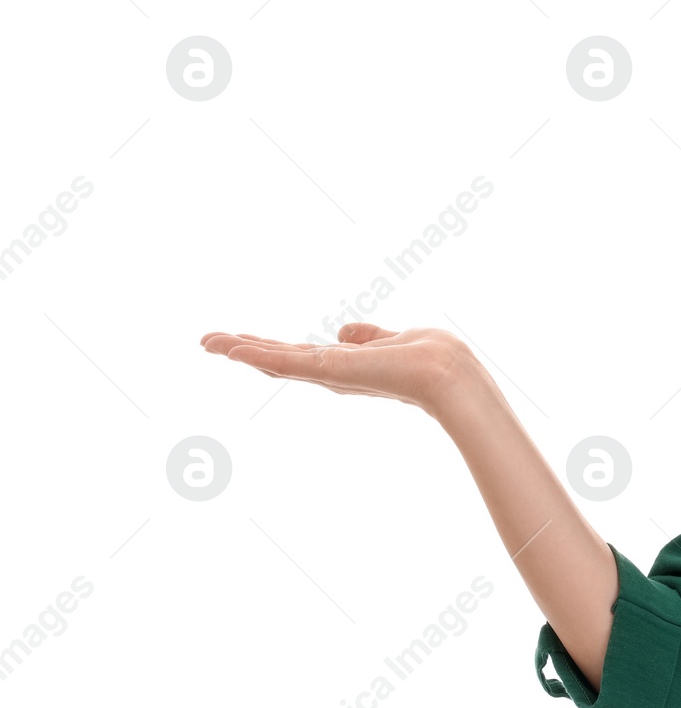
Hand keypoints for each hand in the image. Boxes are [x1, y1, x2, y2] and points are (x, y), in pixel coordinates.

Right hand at [199, 323, 475, 418]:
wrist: (446, 374)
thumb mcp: (394, 340)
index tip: (242, 341)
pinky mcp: (328, 371)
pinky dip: (257, 354)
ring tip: (208, 341)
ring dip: (240, 349)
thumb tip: (344, 332)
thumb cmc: (432, 358)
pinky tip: (231, 348)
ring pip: (275, 361)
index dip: (271, 348)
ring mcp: (328, 374)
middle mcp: (332, 373)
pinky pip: (285, 362)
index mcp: (346, 366)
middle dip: (245, 350)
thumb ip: (370, 337)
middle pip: (279, 360)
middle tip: (208, 342)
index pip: (299, 356)